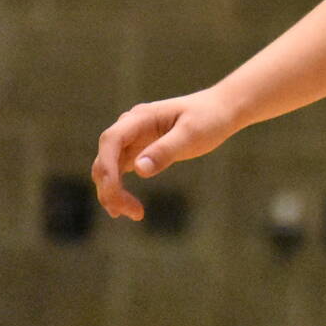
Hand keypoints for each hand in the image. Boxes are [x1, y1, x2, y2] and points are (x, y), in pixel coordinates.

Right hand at [90, 88, 236, 221]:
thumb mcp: (192, 134)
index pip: (111, 140)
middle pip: (105, 158)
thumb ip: (166, 150)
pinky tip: (129, 208)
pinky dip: (119, 189)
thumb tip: (139, 168)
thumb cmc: (208, 118)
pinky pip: (118, 171)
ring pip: (108, 168)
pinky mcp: (137, 150)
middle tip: (134, 213)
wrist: (219, 110)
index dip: (108, 167)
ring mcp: (132, 138)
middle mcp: (130, 126)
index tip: (115, 191)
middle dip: (111, 187)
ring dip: (113, 192)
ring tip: (135, 214)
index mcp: (141, 117)